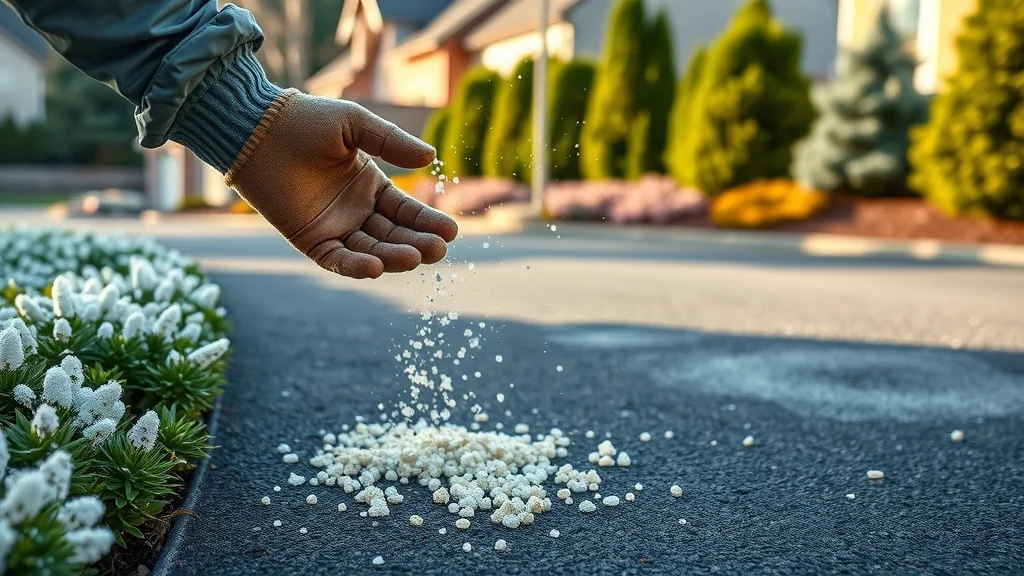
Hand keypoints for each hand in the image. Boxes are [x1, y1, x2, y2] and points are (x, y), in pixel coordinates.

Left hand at [225, 89, 457, 278]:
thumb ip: (391, 141)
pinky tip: (376, 267)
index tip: (451, 232)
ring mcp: (334, 228)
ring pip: (372, 250)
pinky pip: (337, 259)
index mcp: (371, 186)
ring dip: (394, 256)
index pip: (406, 210)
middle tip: (438, 250)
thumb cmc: (305, 120)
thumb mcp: (354, 124)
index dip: (428, 221)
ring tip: (415, 257)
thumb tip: (430, 157)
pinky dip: (355, 266)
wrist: (257, 130)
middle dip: (417, 243)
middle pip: (394, 234)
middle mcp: (356, 211)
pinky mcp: (310, 240)